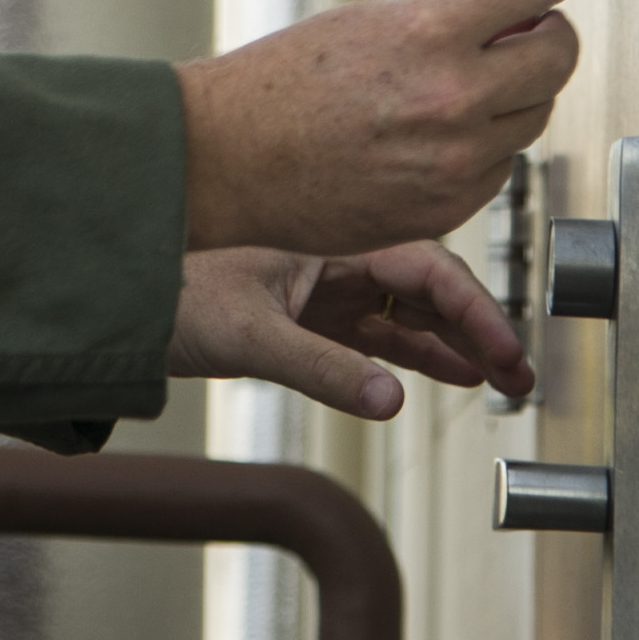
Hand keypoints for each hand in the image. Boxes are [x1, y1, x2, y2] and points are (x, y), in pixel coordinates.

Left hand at [166, 240, 533, 417]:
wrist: (117, 304)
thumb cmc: (168, 295)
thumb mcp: (248, 335)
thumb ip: (322, 369)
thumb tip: (391, 400)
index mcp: (327, 239)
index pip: (423, 265)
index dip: (472, 309)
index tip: (506, 350)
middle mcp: (332, 257)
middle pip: (426, 286)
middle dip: (478, 328)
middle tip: (521, 373)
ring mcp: (323, 288)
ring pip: (408, 310)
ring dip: (456, 343)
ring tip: (504, 378)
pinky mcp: (309, 318)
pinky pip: (380, 332)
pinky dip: (419, 352)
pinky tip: (454, 373)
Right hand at [176, 0, 579, 256]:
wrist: (232, 161)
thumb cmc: (282, 87)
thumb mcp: (367, 20)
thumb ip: (449, 17)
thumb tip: (517, 15)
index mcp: (430, 32)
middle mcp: (455, 98)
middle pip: (560, 55)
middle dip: (544, 38)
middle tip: (518, 36)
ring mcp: (457, 161)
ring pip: (535, 115)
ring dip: (512, 97)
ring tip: (456, 91)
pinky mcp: (449, 208)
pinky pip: (501, 167)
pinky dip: (481, 150)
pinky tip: (432, 138)